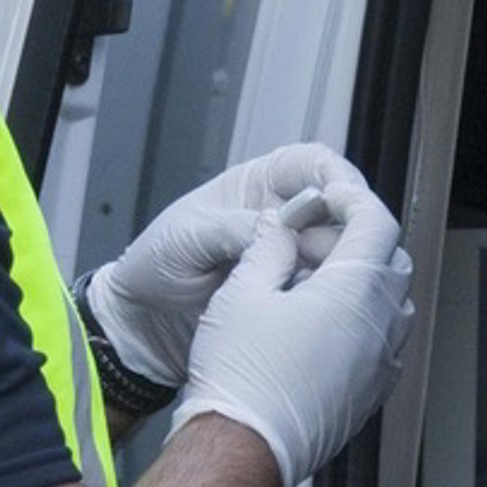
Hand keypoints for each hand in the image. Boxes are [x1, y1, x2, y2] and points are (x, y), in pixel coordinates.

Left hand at [84, 144, 360, 389]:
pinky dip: (324, 297)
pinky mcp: (290, 297)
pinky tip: (312, 307)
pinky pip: (321, 291)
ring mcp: (288, 259)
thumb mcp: (188, 237)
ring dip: (336, 266)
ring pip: (336, 253)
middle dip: (342, 227)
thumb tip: (282, 227)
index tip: (344, 196)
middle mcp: (281, 219)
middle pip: (336, 211)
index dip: (334, 174)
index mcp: (256, 187)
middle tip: (328, 254)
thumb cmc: (154, 265)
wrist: (142, 322)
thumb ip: (234, 228)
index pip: (310, 164)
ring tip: (316, 283)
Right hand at [170, 183, 415, 486]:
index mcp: (355, 292)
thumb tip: (278, 228)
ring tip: (315, 286)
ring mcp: (382, 365)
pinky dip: (363, 324)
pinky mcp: (372, 394)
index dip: (353, 199)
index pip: (377, 222)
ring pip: (393, 305)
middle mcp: (381, 327)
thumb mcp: (243, 290)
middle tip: (315, 241)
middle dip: (360, 241)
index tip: (330, 198)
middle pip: (392, 261)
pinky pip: (383, 345)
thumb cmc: (240, 377)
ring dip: (364, 285)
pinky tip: (320, 328)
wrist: (243, 448)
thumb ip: (269, 247)